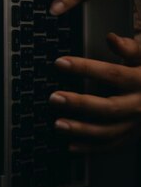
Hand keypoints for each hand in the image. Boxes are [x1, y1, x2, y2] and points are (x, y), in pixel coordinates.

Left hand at [50, 33, 140, 151]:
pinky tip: (70, 146)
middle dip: (81, 103)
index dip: (86, 67)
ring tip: (58, 124)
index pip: (113, 74)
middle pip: (110, 107)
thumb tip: (112, 38)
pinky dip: (91, 148)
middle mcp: (140, 104)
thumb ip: (131, 47)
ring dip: (82, 130)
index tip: (59, 62)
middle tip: (54, 98)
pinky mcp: (133, 136)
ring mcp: (137, 124)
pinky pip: (112, 146)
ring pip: (109, 131)